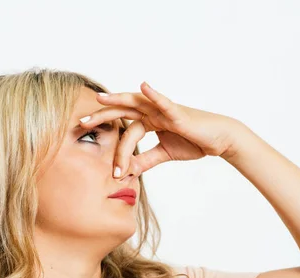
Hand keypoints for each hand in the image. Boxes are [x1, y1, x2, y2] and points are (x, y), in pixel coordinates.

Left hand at [78, 81, 248, 177]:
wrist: (218, 140)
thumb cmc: (193, 142)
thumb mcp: (164, 154)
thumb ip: (145, 159)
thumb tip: (128, 171)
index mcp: (150, 121)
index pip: (125, 130)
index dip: (116, 149)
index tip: (112, 171)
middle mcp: (153, 112)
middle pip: (123, 111)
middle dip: (102, 116)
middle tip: (81, 123)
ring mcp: (164, 110)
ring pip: (137, 103)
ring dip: (118, 100)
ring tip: (100, 99)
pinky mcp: (177, 112)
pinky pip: (163, 101)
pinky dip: (153, 93)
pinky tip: (143, 85)